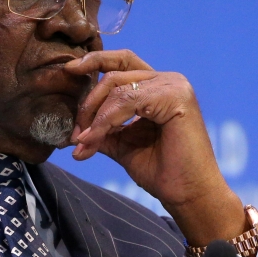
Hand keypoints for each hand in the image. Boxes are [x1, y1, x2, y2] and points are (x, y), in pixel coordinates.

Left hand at [64, 50, 246, 246]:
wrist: (188, 195)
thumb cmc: (161, 171)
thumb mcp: (122, 145)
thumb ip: (102, 130)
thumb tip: (73, 132)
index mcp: (158, 86)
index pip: (121, 63)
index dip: (95, 61)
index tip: (69, 70)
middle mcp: (168, 80)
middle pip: (114, 75)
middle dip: (88, 103)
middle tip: (76, 134)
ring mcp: (174, 86)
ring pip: (118, 89)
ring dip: (94, 117)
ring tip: (84, 142)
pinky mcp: (176, 97)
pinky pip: (128, 101)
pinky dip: (106, 120)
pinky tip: (95, 138)